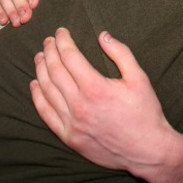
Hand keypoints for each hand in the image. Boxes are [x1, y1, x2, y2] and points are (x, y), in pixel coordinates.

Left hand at [30, 28, 177, 175]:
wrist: (147, 150)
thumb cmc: (146, 113)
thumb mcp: (139, 78)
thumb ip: (121, 54)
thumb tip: (103, 36)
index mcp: (96, 88)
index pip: (70, 57)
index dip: (63, 41)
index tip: (61, 32)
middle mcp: (79, 105)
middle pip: (55, 71)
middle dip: (50, 52)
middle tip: (48, 41)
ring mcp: (72, 123)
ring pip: (47, 91)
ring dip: (40, 70)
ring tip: (40, 57)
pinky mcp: (69, 137)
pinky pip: (46, 114)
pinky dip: (38, 97)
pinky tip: (34, 85)